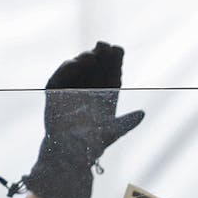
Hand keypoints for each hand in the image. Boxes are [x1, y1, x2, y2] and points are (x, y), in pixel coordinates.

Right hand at [19, 42, 144, 197]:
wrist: (71, 151)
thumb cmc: (94, 143)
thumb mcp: (114, 131)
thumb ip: (127, 122)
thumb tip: (142, 114)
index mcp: (106, 95)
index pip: (112, 74)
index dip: (115, 62)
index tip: (119, 49)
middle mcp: (89, 89)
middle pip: (96, 67)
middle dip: (101, 55)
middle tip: (105, 45)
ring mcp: (72, 88)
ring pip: (79, 68)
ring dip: (84, 59)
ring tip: (92, 55)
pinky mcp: (55, 92)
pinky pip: (60, 77)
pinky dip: (67, 69)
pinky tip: (75, 63)